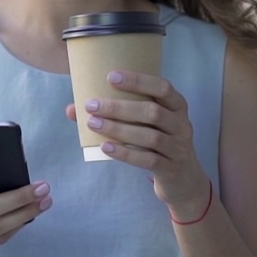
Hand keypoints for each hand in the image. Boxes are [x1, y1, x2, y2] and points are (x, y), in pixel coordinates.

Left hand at [65, 70, 210, 216]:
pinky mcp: (171, 169)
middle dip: (119, 108)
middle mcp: (182, 125)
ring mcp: (178, 148)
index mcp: (177, 106)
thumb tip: (72, 109)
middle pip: (152, 112)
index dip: (138, 80)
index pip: (162, 87)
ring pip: (149, 137)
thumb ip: (118, 113)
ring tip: (93, 123)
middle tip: (91, 105)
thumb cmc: (159, 142)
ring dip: (118, 129)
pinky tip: (106, 147)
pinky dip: (126, 153)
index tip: (110, 77)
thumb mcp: (147, 125)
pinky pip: (148, 160)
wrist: (184, 180)